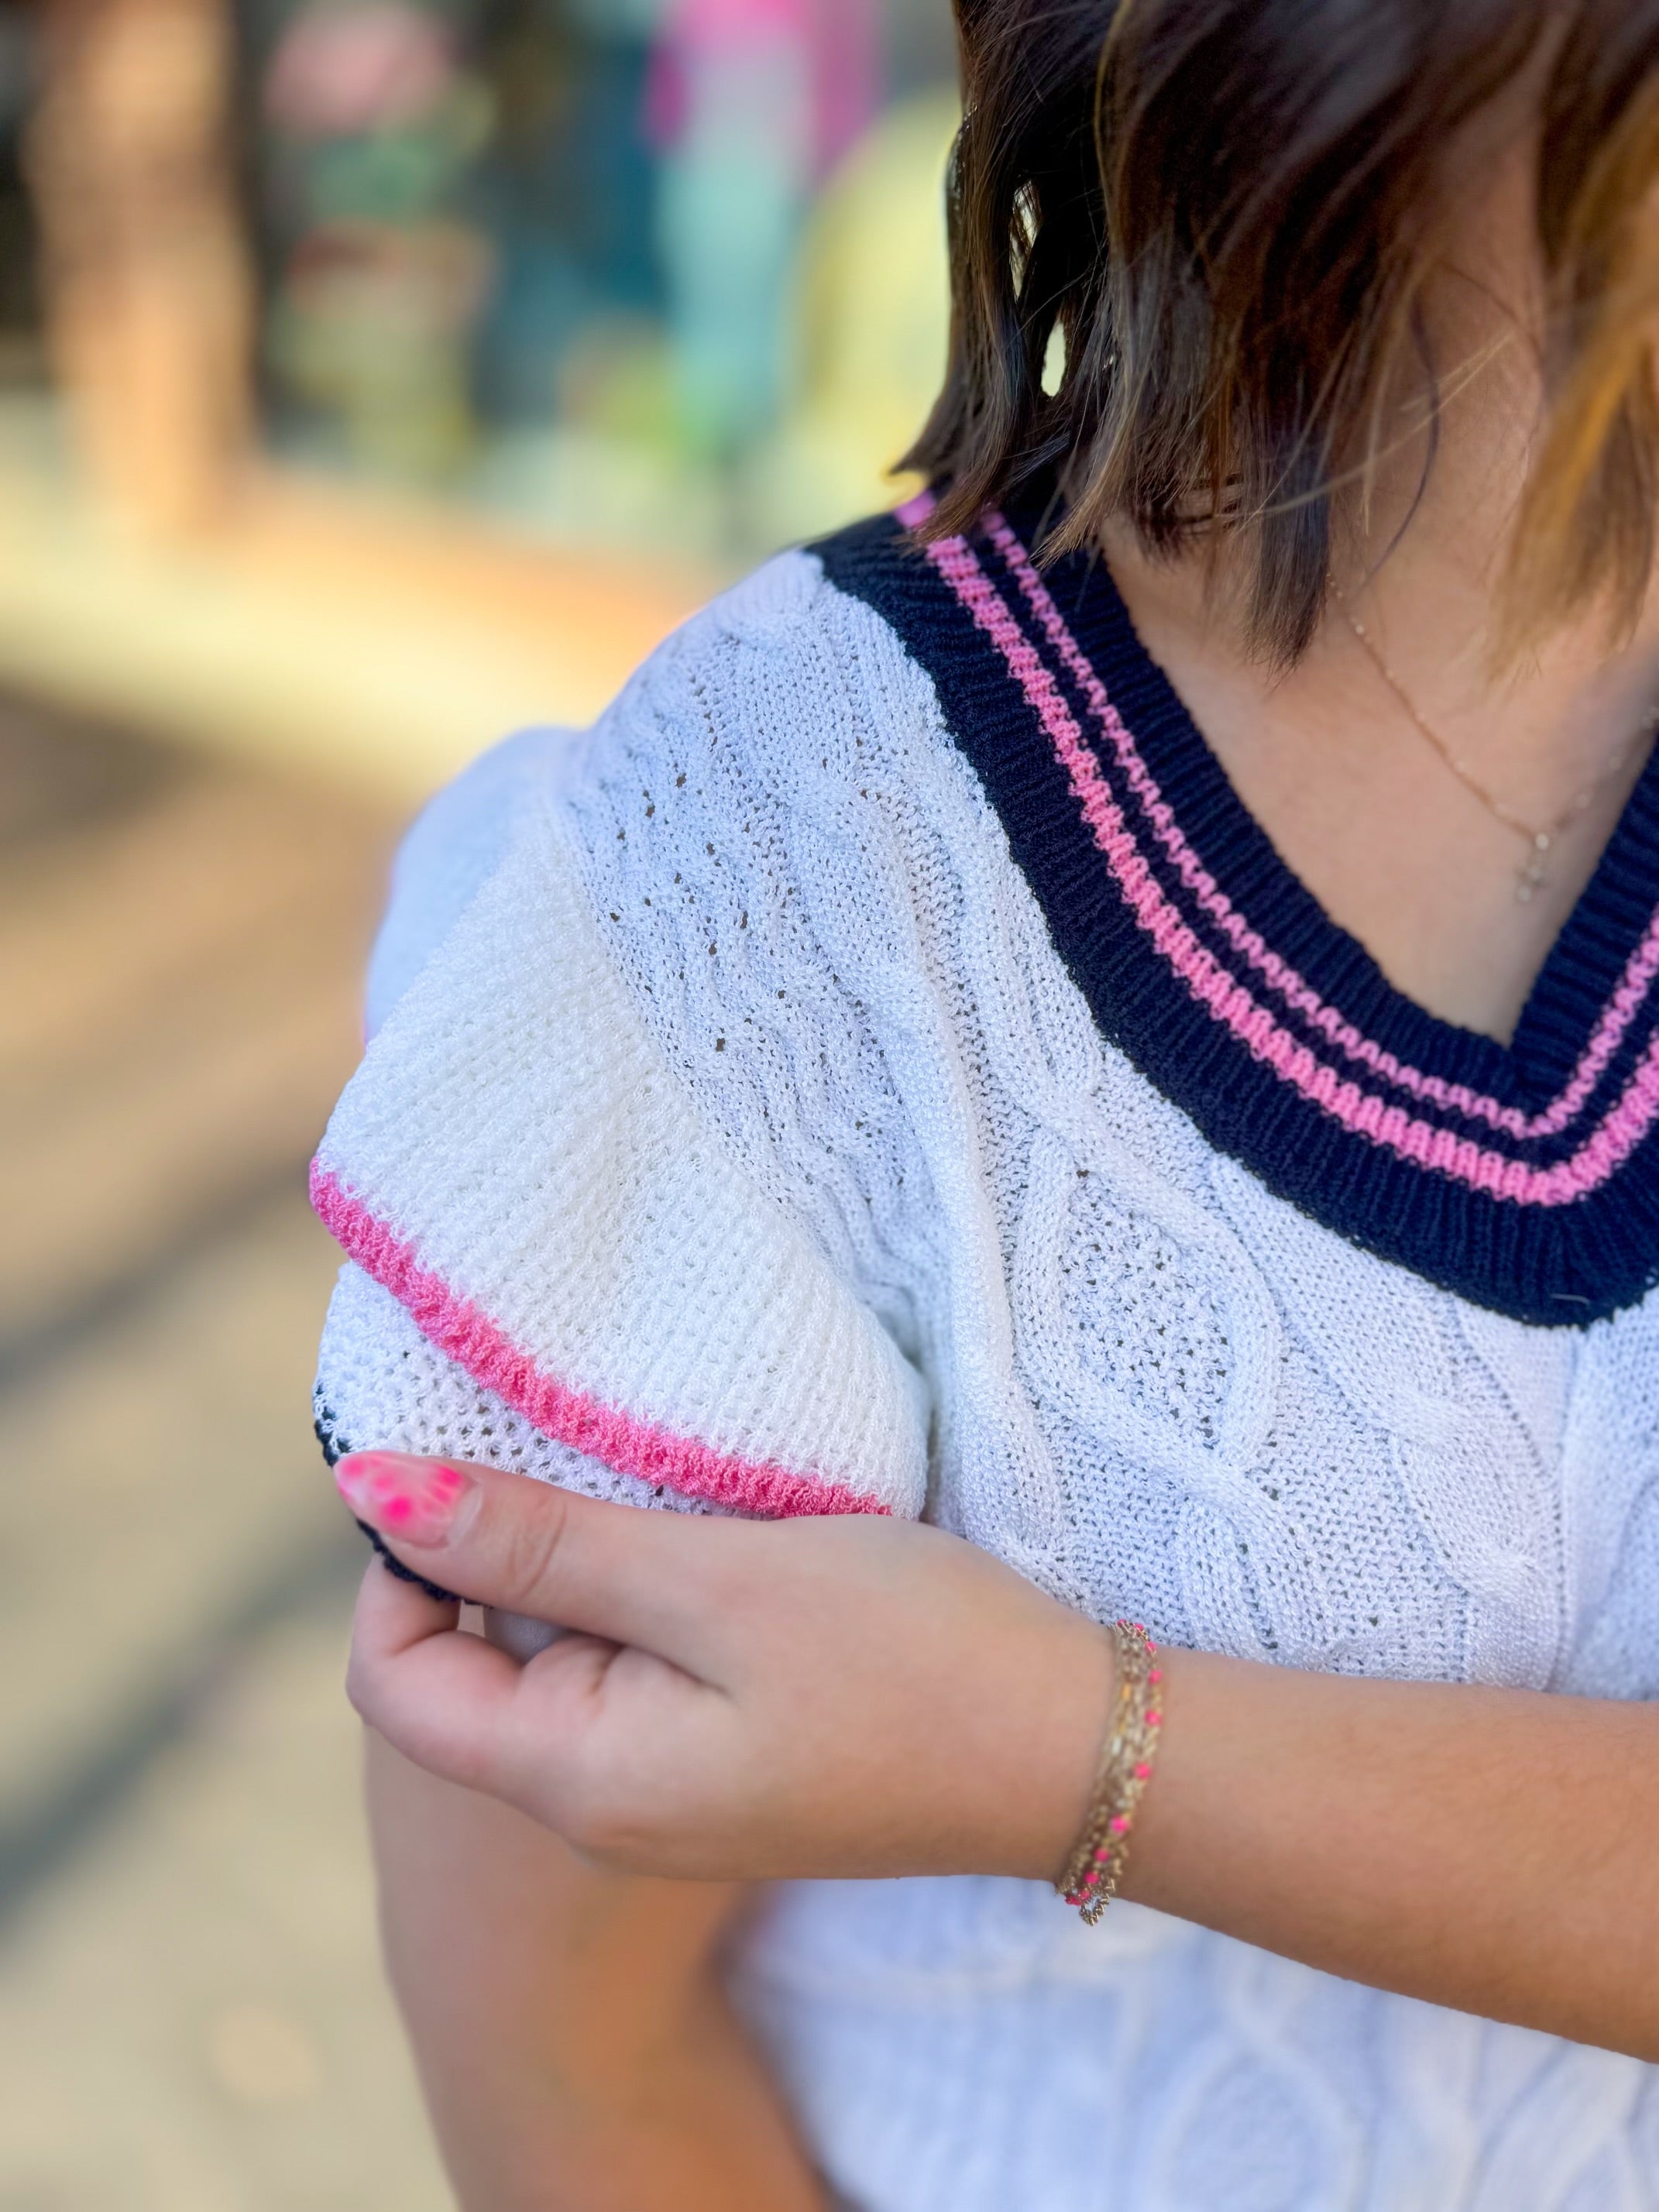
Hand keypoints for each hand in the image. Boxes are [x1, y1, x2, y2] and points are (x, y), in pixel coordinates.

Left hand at [336, 1451, 1110, 1885]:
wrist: (1078, 1753)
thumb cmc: (908, 1659)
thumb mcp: (715, 1579)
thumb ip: (539, 1541)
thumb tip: (368, 1488)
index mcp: (578, 1780)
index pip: (396, 1680)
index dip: (404, 1562)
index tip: (484, 1461)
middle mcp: (603, 1810)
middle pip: (468, 1675)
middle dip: (499, 1554)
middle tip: (588, 1455)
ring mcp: (669, 1797)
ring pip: (552, 1666)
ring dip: (577, 1570)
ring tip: (663, 1495)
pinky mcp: (729, 1769)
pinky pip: (628, 1679)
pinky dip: (639, 1601)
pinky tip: (710, 1549)